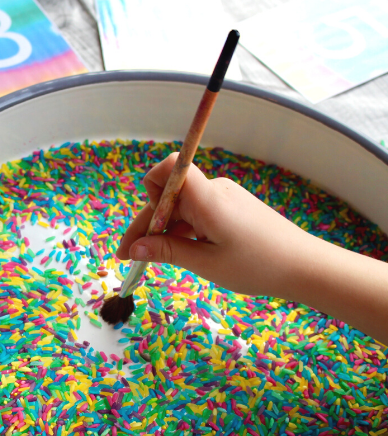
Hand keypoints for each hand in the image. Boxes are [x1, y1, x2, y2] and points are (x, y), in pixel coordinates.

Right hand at [116, 152, 308, 297]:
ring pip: (181, 207)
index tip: (147, 226)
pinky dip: (183, 230)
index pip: (168, 168)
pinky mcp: (230, 207)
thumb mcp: (205, 263)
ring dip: (165, 230)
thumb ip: (166, 251)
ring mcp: (223, 198)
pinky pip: (196, 213)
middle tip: (129, 257)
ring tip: (155, 261)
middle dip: (147, 225)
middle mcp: (213, 190)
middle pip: (168, 195)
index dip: (150, 189)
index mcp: (207, 198)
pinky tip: (183, 253)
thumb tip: (134, 248)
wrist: (305, 267)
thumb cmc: (258, 265)